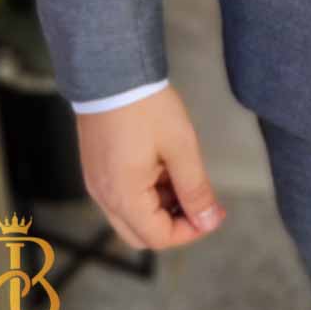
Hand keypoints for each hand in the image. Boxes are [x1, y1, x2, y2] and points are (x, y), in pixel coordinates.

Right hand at [76, 84, 225, 249]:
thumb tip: (209, 221)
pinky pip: (121, 197)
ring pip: (131, 217)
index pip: (158, 237)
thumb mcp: (181, 146)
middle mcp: (104, 197)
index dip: (190, 232)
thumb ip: (195, 188)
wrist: (112, 72)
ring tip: (183, 176)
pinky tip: (163, 168)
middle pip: (142, 234)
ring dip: (161, 208)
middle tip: (200, 200)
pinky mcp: (96, 170)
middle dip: (175, 224)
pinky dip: (145, 194)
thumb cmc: (147, 107)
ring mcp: (97, 184)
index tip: (213, 213)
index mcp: (123, 197)